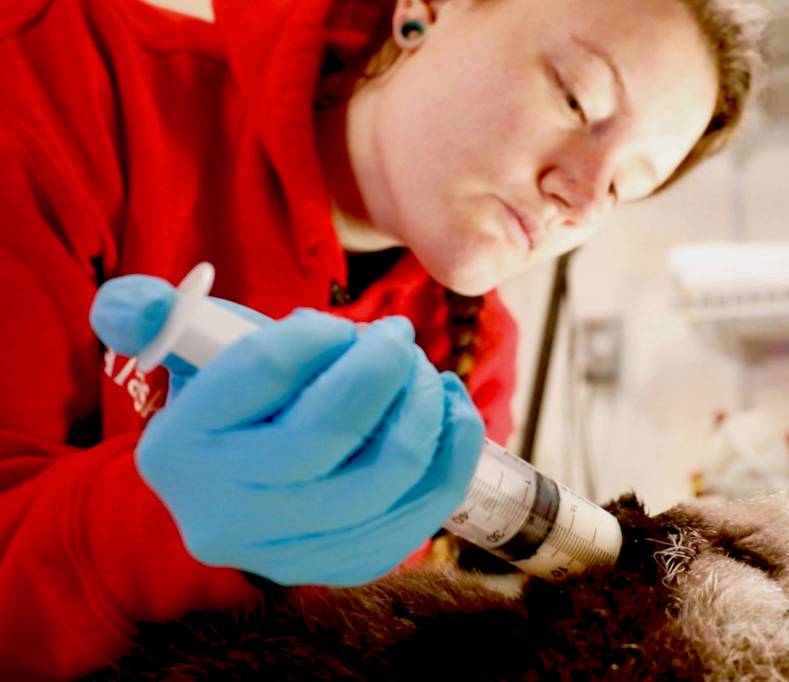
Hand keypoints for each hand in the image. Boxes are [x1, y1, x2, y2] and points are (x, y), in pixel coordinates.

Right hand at [91, 277, 483, 585]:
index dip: (320, 333)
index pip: (263, 370)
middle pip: (326, 432)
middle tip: (398, 337)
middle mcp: (225, 512)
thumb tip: (148, 304)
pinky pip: (423, 509)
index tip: (341, 322)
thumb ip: (152, 314)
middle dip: (382, 367)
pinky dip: (453, 451)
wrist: (244, 490)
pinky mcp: (348, 566)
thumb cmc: (231, 405)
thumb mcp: (191, 354)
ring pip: (384, 475)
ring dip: (424, 407)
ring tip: (425, 373)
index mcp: (179, 448)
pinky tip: (450, 410)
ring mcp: (289, 552)